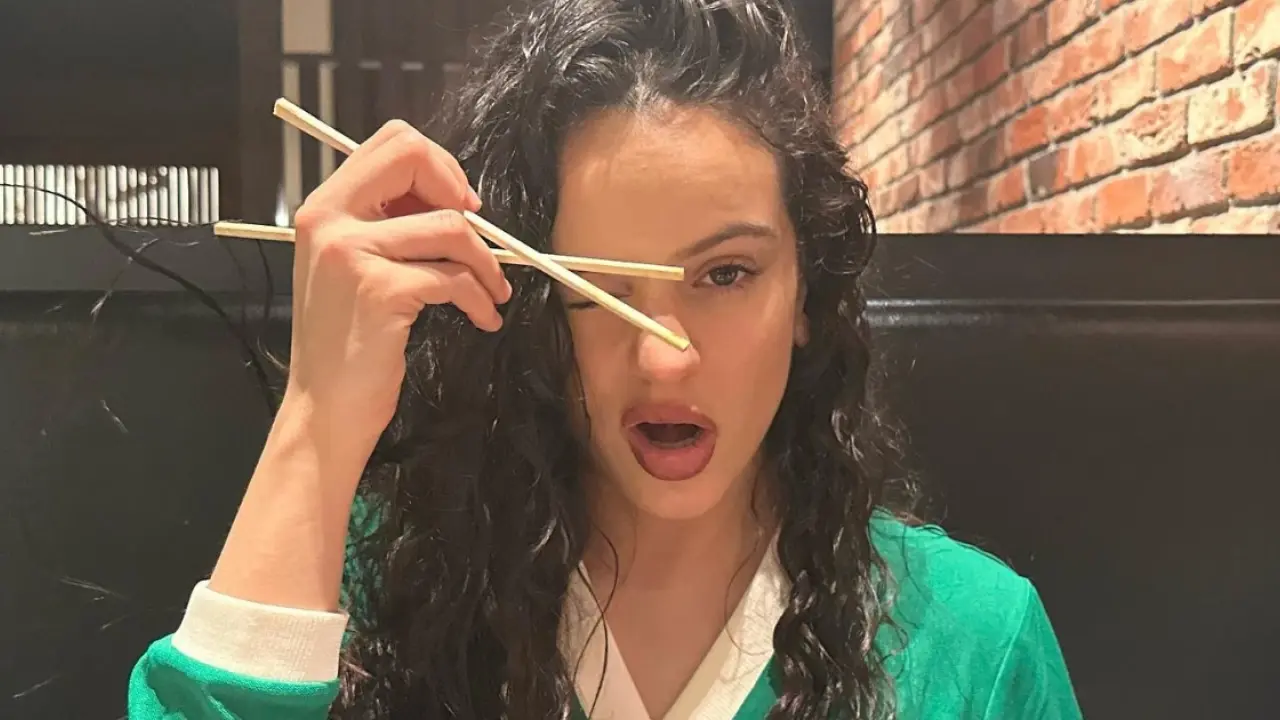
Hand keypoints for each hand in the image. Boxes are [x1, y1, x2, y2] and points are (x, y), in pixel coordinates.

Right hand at [282, 119, 512, 449]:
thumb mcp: (354, 268)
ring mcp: (351, 253)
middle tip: (479, 238)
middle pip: (413, 156)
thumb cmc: (349, 344)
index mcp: (323, 208)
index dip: (438, 166)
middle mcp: (330, 220)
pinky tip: (482, 319)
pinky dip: (480, 299)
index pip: (390, 141)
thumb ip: (388, 223)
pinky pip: (454, 277)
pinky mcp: (380, 290)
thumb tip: (452, 197)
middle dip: (461, 193)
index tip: (460, 206)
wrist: (326, 409)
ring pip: (449, 225)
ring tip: (492, 293)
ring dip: (486, 263)